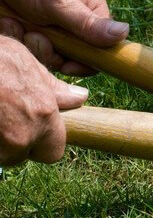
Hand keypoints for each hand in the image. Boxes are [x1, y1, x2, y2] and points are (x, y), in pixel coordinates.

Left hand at [0, 0, 128, 74]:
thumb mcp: (60, 2)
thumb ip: (89, 23)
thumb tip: (125, 33)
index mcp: (93, 10)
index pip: (102, 47)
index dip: (86, 60)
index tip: (66, 63)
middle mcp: (78, 19)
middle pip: (75, 54)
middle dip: (53, 52)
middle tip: (34, 36)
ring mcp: (56, 24)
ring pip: (52, 52)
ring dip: (33, 45)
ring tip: (19, 26)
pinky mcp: (37, 26)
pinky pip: (34, 45)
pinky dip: (21, 38)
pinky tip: (11, 23)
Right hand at [0, 36, 87, 165]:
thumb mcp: (22, 61)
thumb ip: (51, 87)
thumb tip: (79, 98)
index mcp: (41, 115)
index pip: (54, 152)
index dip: (43, 142)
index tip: (33, 129)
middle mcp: (20, 137)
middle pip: (20, 156)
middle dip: (13, 143)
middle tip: (4, 117)